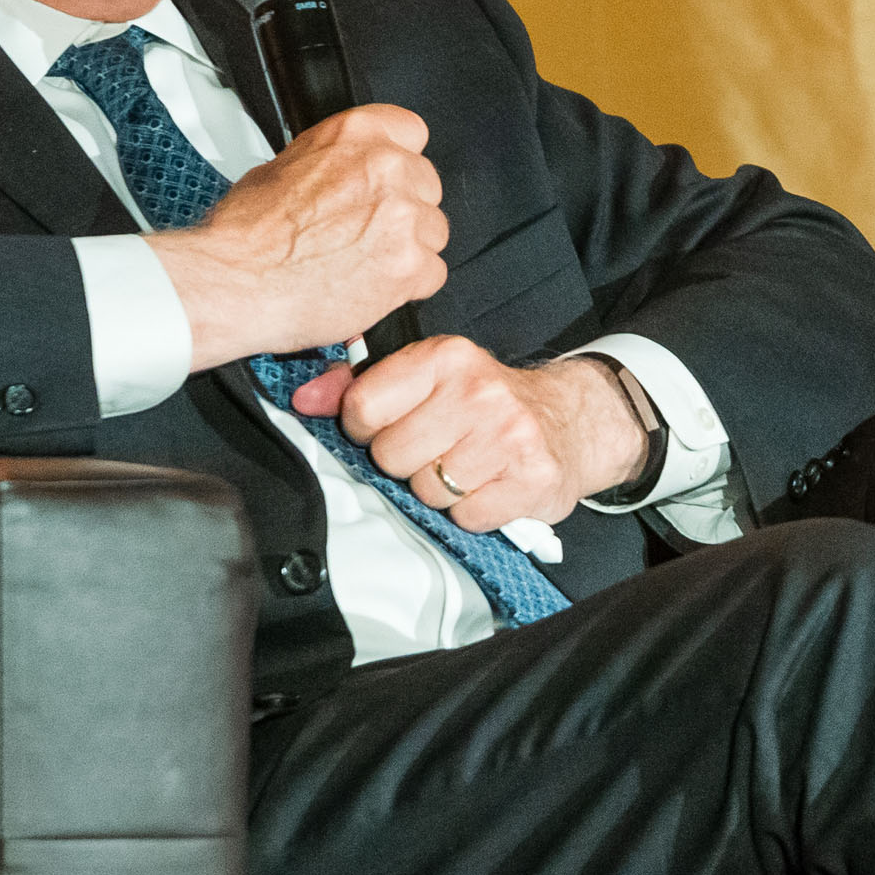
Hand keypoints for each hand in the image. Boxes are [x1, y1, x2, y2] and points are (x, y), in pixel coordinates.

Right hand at [151, 105, 448, 367]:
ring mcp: (403, 217)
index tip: (391, 178)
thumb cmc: (246, 235)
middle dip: (403, 208)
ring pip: (433, 231)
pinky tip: (372, 285)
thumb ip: (332, 161)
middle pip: (427, 185)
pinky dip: (408, 285)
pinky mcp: (411, 265)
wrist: (234, 283)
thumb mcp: (281, 167)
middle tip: (365, 230)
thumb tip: (346, 170)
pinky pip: (433, 273)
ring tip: (361, 261)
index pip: (411, 131)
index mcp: (355, 135)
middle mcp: (386, 169)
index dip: (400, 160)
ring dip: (408, 248)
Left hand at [290, 340, 655, 534]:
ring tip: (467, 467)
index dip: (367, 429)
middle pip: (391, 457)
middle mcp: (479, 390)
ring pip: (427, 491)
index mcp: (445, 357)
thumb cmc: (486, 403)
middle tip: (438, 449)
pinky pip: (466, 517)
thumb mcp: (427, 378)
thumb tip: (304, 400)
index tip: (394, 426)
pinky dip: (473, 512)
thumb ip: (360, 385)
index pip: (362, 408)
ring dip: (441, 490)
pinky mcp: (532, 479)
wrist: (570, 422)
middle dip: (408, 463)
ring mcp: (508, 435)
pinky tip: (489, 487)